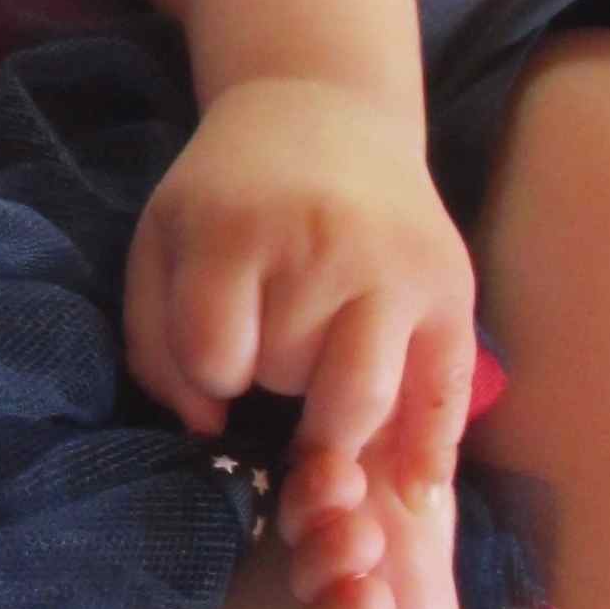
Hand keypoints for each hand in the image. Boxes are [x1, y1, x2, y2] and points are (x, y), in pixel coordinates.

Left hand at [124, 77, 476, 495]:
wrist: (324, 114)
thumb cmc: (229, 196)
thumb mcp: (160, 245)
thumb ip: (156, 345)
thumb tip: (210, 428)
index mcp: (238, 230)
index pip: (218, 355)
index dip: (210, 368)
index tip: (219, 344)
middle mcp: (326, 246)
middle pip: (294, 378)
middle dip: (276, 383)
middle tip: (277, 351)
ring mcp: (399, 268)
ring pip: (364, 402)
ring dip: (335, 419)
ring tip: (321, 394)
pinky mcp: (453, 288)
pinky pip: (446, 393)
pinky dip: (429, 452)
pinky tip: (414, 494)